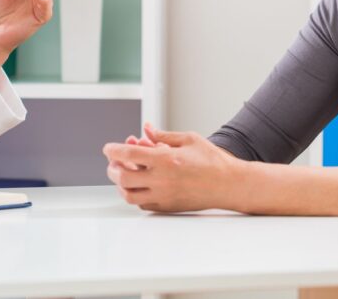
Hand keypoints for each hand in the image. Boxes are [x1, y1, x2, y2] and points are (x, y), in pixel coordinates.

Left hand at [102, 123, 243, 211]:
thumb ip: (163, 136)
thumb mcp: (188, 139)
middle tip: (113, 162)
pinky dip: (135, 194)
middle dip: (113, 168)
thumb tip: (146, 130)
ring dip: (120, 184)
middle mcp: (162, 180)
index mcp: (165, 160)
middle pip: (122, 177)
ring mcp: (164, 196)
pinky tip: (139, 184)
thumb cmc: (212, 160)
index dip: (113, 150)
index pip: (128, 155)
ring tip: (123, 174)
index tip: (108, 148)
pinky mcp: (168, 207)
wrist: (229, 185)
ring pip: (129, 195)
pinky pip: (142, 204)